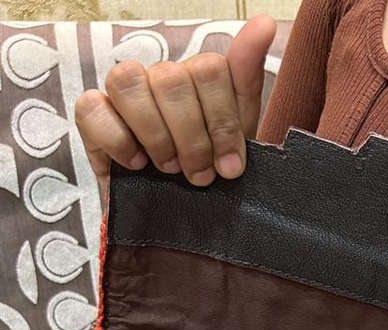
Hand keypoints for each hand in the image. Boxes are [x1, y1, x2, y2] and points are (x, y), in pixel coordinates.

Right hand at [74, 14, 275, 190]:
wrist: (178, 216)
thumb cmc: (207, 170)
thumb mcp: (239, 135)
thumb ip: (247, 77)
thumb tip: (264, 23)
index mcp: (197, 76)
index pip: (209, 69)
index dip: (222, 123)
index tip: (231, 166)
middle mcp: (159, 77)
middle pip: (171, 79)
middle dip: (192, 138)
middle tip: (200, 175)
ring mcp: (123, 93)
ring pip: (128, 81)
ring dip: (155, 135)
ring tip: (169, 169)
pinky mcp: (92, 116)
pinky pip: (91, 108)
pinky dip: (118, 140)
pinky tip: (137, 164)